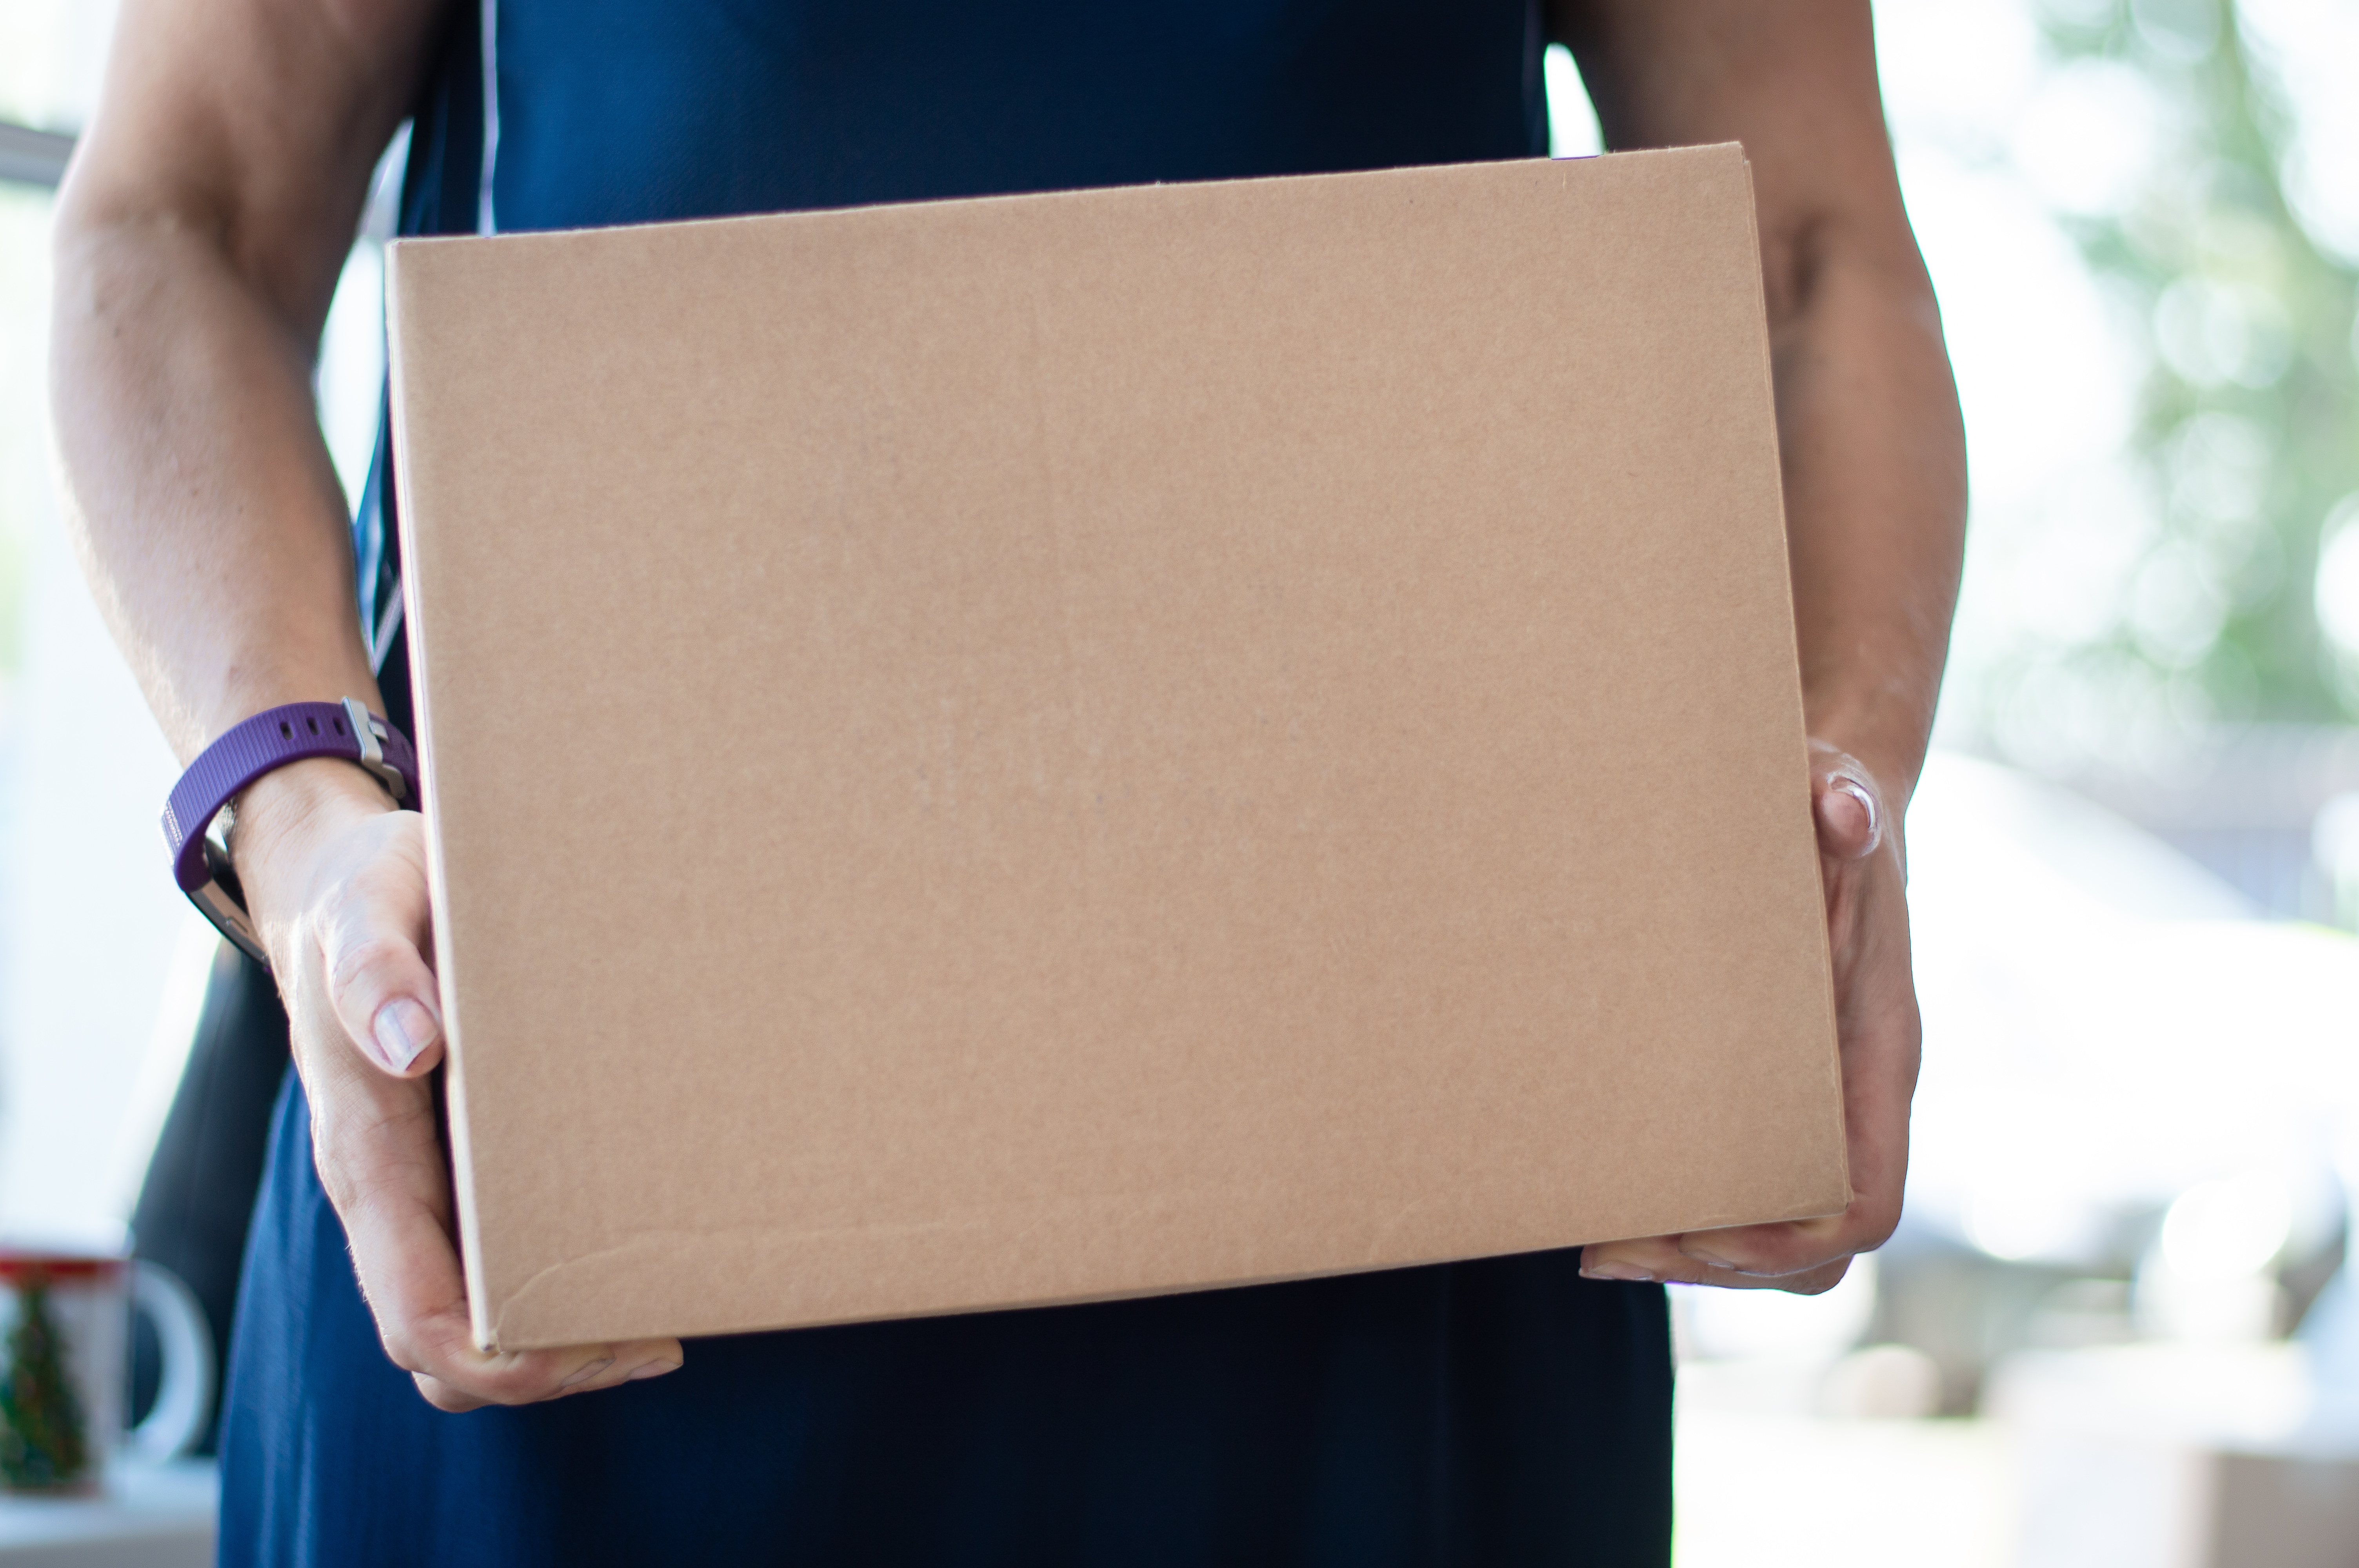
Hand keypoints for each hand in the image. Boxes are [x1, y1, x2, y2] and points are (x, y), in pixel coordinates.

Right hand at [234, 760, 684, 1409]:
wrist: (343, 877)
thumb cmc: (364, 894)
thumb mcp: (367, 907)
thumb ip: (375, 969)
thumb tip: (411, 1042)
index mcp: (365, 1156)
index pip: (418, 1318)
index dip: (507, 1362)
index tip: (607, 1343)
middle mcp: (388, 1190)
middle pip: (447, 1349)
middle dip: (549, 1367)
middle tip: (660, 1334)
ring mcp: (416, 1184)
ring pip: (470, 1317)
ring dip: (560, 1337)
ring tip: (663, 1308)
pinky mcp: (448, 1162)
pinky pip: (488, 1258)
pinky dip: (557, 1280)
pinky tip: (634, 1249)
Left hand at [1579, 741, 1920, 1293]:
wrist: (1830, 804)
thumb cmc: (1830, 810)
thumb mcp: (1837, 796)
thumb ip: (1840, 804)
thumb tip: (1839, 811)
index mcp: (1879, 1058)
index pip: (1866, 1201)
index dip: (1789, 1238)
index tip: (1702, 1231)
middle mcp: (1854, 1100)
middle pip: (1815, 1248)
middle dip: (1722, 1264)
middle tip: (1615, 1249)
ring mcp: (1814, 1105)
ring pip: (1779, 1238)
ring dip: (1692, 1256)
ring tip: (1598, 1245)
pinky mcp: (1769, 1093)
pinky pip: (1744, 1192)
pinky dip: (1682, 1216)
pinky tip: (1606, 1206)